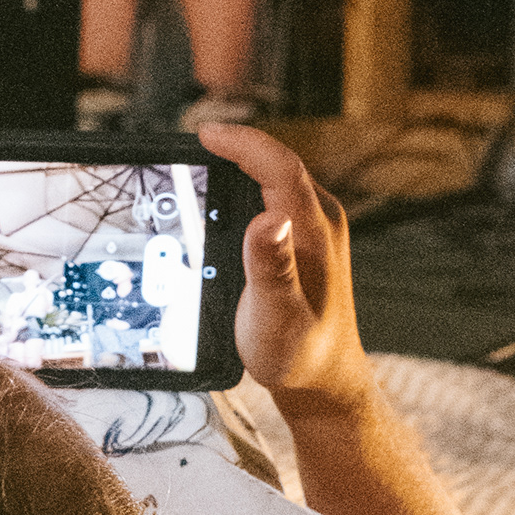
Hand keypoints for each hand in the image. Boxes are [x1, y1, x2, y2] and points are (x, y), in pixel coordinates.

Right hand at [197, 122, 373, 415]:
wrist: (325, 379)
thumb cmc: (299, 356)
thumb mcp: (277, 319)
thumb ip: (271, 269)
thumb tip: (266, 219)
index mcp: (314, 232)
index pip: (280, 167)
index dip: (242, 143)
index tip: (205, 134)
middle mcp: (321, 221)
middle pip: (277, 163)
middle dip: (235, 147)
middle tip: (189, 148)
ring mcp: (317, 227)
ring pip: (277, 177)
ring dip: (240, 164)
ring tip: (200, 164)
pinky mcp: (308, 237)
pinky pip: (277, 195)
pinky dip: (247, 185)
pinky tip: (223, 197)